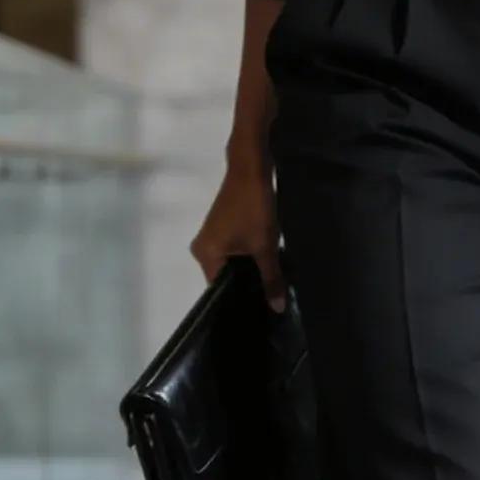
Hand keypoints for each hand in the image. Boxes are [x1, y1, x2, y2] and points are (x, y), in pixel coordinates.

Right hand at [190, 146, 287, 307]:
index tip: (258, 313)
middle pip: (225, 276)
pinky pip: (233, 250)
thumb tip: (277, 308)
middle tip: (269, 302)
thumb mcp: (265, 246)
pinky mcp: (222, 226)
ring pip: (231, 263)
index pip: (219, 290)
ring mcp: (211, 236)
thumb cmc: (253, 208)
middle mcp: (202, 248)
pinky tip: (265, 264)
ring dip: (249, 270)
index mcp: (205, 256)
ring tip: (269, 286)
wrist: (251, 167)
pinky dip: (247, 256)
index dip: (239, 299)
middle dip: (246, 285)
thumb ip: (271, 278)